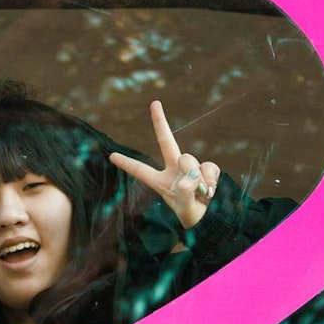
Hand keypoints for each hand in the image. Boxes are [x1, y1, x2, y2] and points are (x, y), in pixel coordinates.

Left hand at [109, 100, 219, 228]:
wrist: (213, 220)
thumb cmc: (194, 218)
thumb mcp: (185, 209)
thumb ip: (185, 194)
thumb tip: (189, 179)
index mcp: (160, 182)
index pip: (140, 170)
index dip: (126, 163)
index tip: (111, 155)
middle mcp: (174, 171)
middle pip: (167, 143)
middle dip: (160, 122)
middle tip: (154, 103)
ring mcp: (191, 168)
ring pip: (191, 160)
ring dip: (197, 178)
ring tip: (201, 195)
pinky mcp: (207, 169)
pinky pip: (210, 166)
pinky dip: (211, 179)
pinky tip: (210, 191)